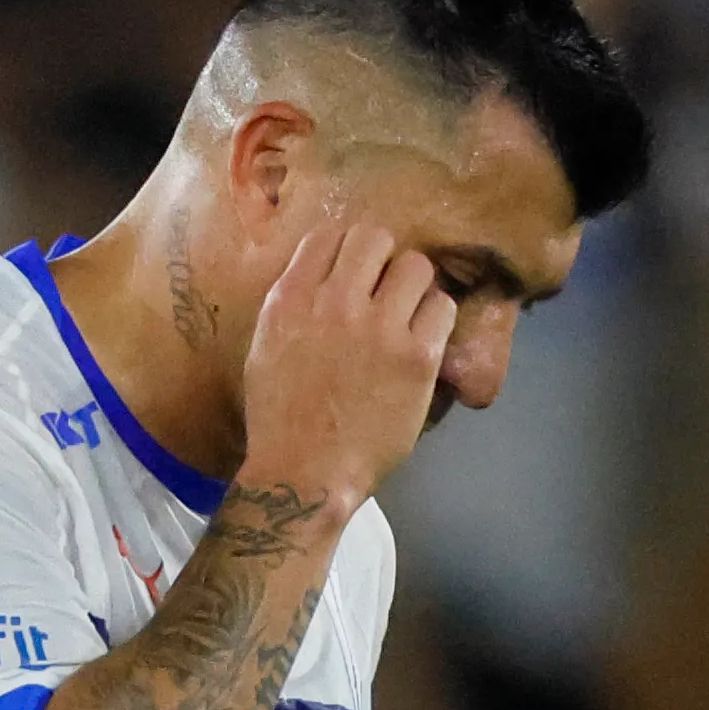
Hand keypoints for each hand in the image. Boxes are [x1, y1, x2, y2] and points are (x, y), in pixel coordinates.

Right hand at [231, 208, 453, 508]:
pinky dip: (435, 321)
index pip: (329, 235)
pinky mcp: (416, 357)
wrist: (303, 475)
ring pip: (416, 266)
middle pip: (375, 238)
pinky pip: (442, 308)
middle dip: (382, 260)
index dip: (345, 250)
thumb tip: (324, 272)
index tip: (352, 273)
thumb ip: (292, 304)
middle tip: (383, 291)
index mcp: (290, 301)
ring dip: (413, 287)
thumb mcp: (266, 348)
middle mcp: (334, 305)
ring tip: (407, 315)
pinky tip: (423, 343)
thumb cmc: (280, 419)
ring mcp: (378, 330)